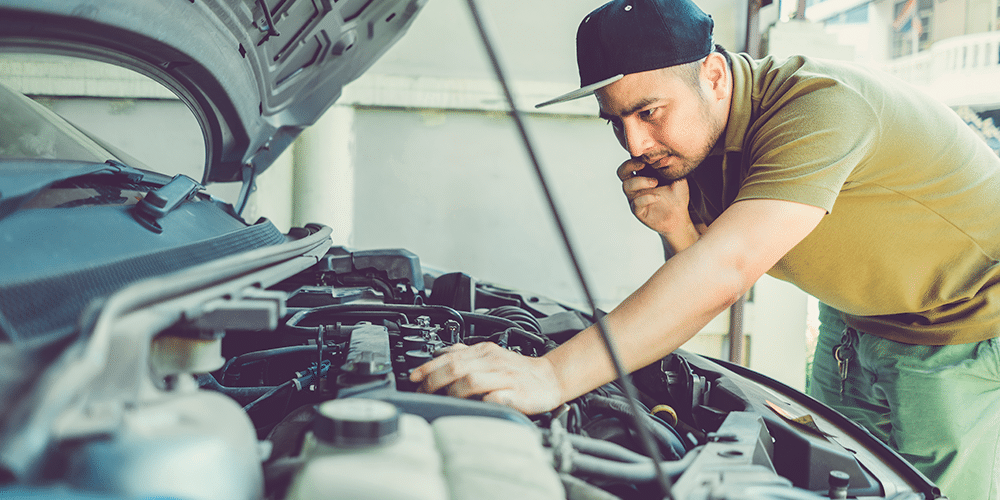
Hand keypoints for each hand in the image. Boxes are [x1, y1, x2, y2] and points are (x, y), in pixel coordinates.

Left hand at [408, 343, 562, 414]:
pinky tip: (473, 406)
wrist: (551, 378)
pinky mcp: (517, 394)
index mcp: (485, 351)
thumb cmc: (519, 370)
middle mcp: (493, 361)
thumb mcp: (491, 355)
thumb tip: (441, 352)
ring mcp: (505, 377)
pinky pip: (496, 397)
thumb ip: (467, 353)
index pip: (450, 356)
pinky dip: (482, 401)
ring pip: (471, 381)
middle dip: (434, 381)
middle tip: (423, 392)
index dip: (429, 367)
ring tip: (444, 400)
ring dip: (453, 392)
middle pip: (456, 368)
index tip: (413, 377)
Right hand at [616, 158, 693, 236]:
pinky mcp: (638, 211)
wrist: (680, 216)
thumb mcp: (678, 177)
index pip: (631, 162)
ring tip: (655, 182)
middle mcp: (636, 186)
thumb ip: (672, 165)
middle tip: (643, 164)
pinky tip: (658, 197)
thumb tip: (670, 152)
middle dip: (629, 166)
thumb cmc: (677, 196)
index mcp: (643, 175)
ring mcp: (635, 198)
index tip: (647, 155)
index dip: (635, 156)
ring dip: (640, 181)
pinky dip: (646, 198)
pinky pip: (636, 203)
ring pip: (627, 186)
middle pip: (621, 172)